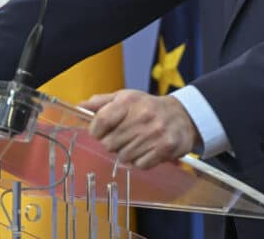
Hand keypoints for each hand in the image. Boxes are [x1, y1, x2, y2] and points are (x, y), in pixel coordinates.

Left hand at [79, 89, 200, 169]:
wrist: (182, 115)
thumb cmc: (148, 107)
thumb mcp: (125, 98)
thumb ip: (101, 103)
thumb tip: (80, 107)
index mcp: (129, 101)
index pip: (101, 120)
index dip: (95, 131)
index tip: (99, 132)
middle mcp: (142, 116)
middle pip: (109, 143)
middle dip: (112, 143)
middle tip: (122, 137)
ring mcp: (155, 133)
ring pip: (123, 157)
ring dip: (126, 153)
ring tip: (136, 143)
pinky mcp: (165, 147)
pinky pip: (140, 164)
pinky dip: (140, 161)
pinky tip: (146, 150)